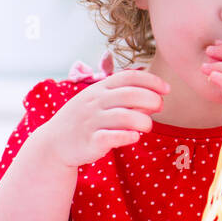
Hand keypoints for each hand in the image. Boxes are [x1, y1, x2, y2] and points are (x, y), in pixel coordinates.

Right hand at [36, 69, 169, 167]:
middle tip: (160, 107)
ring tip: (147, 126)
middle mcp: (95, 102)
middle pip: (130, 94)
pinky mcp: (90, 141)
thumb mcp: (98, 101)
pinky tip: (134, 137)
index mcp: (99, 89)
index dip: (152, 81)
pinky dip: (128, 136)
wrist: (54, 143)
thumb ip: (124, 96)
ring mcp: (92, 122)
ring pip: (124, 116)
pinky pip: (112, 137)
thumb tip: (155, 97)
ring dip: (143, 120)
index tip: (167, 89)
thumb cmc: (84, 120)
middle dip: (151, 99)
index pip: (129, 77)